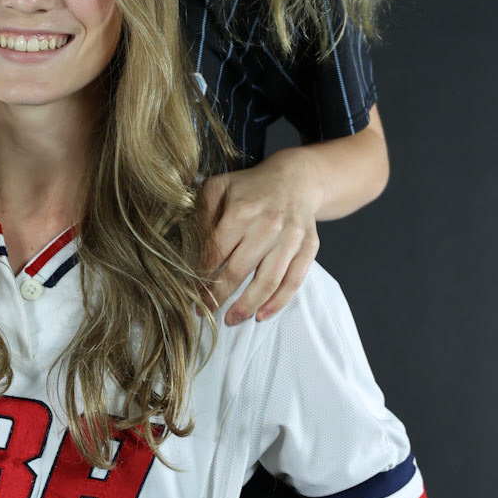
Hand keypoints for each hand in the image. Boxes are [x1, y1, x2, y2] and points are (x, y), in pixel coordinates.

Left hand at [200, 151, 319, 325]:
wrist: (297, 178)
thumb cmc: (251, 186)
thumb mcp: (219, 188)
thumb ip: (202, 215)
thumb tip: (190, 248)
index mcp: (241, 211)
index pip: (215, 254)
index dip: (201, 277)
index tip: (190, 293)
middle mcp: (268, 226)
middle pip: (238, 272)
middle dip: (218, 296)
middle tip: (204, 312)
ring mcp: (290, 239)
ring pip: (267, 282)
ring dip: (247, 306)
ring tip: (231, 319)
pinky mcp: (308, 248)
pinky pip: (293, 281)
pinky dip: (278, 302)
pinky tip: (262, 314)